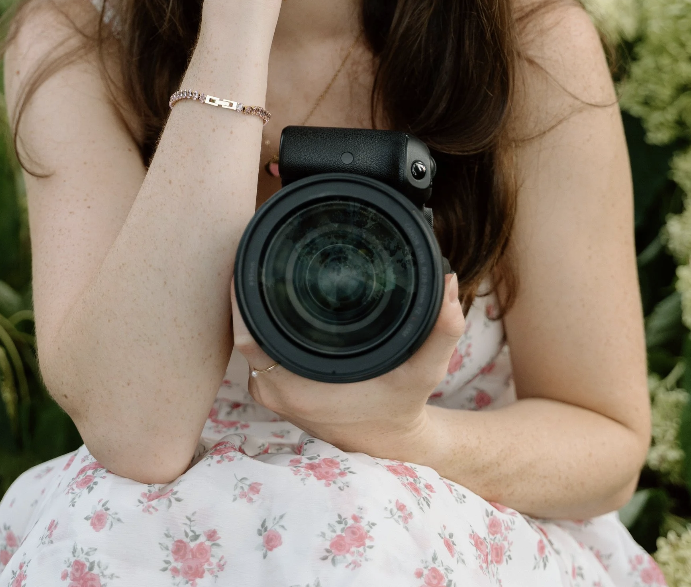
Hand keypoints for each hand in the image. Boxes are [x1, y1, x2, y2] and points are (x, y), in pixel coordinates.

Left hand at [230, 273, 464, 461]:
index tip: (248, 259)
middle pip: (240, 329)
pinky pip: (254, 348)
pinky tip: (267, 292)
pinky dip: (259, 321)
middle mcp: (273, 390)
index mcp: (295, 386)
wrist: (389, 444)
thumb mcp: (425, 373)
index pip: (247, 335)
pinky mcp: (274, 388)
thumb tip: (451, 287)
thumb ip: (441, 332)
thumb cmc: (400, 408)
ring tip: (259, 260)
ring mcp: (270, 391)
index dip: (240, 297)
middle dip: (245, 288)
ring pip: (245, 337)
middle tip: (256, 246)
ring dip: (251, 303)